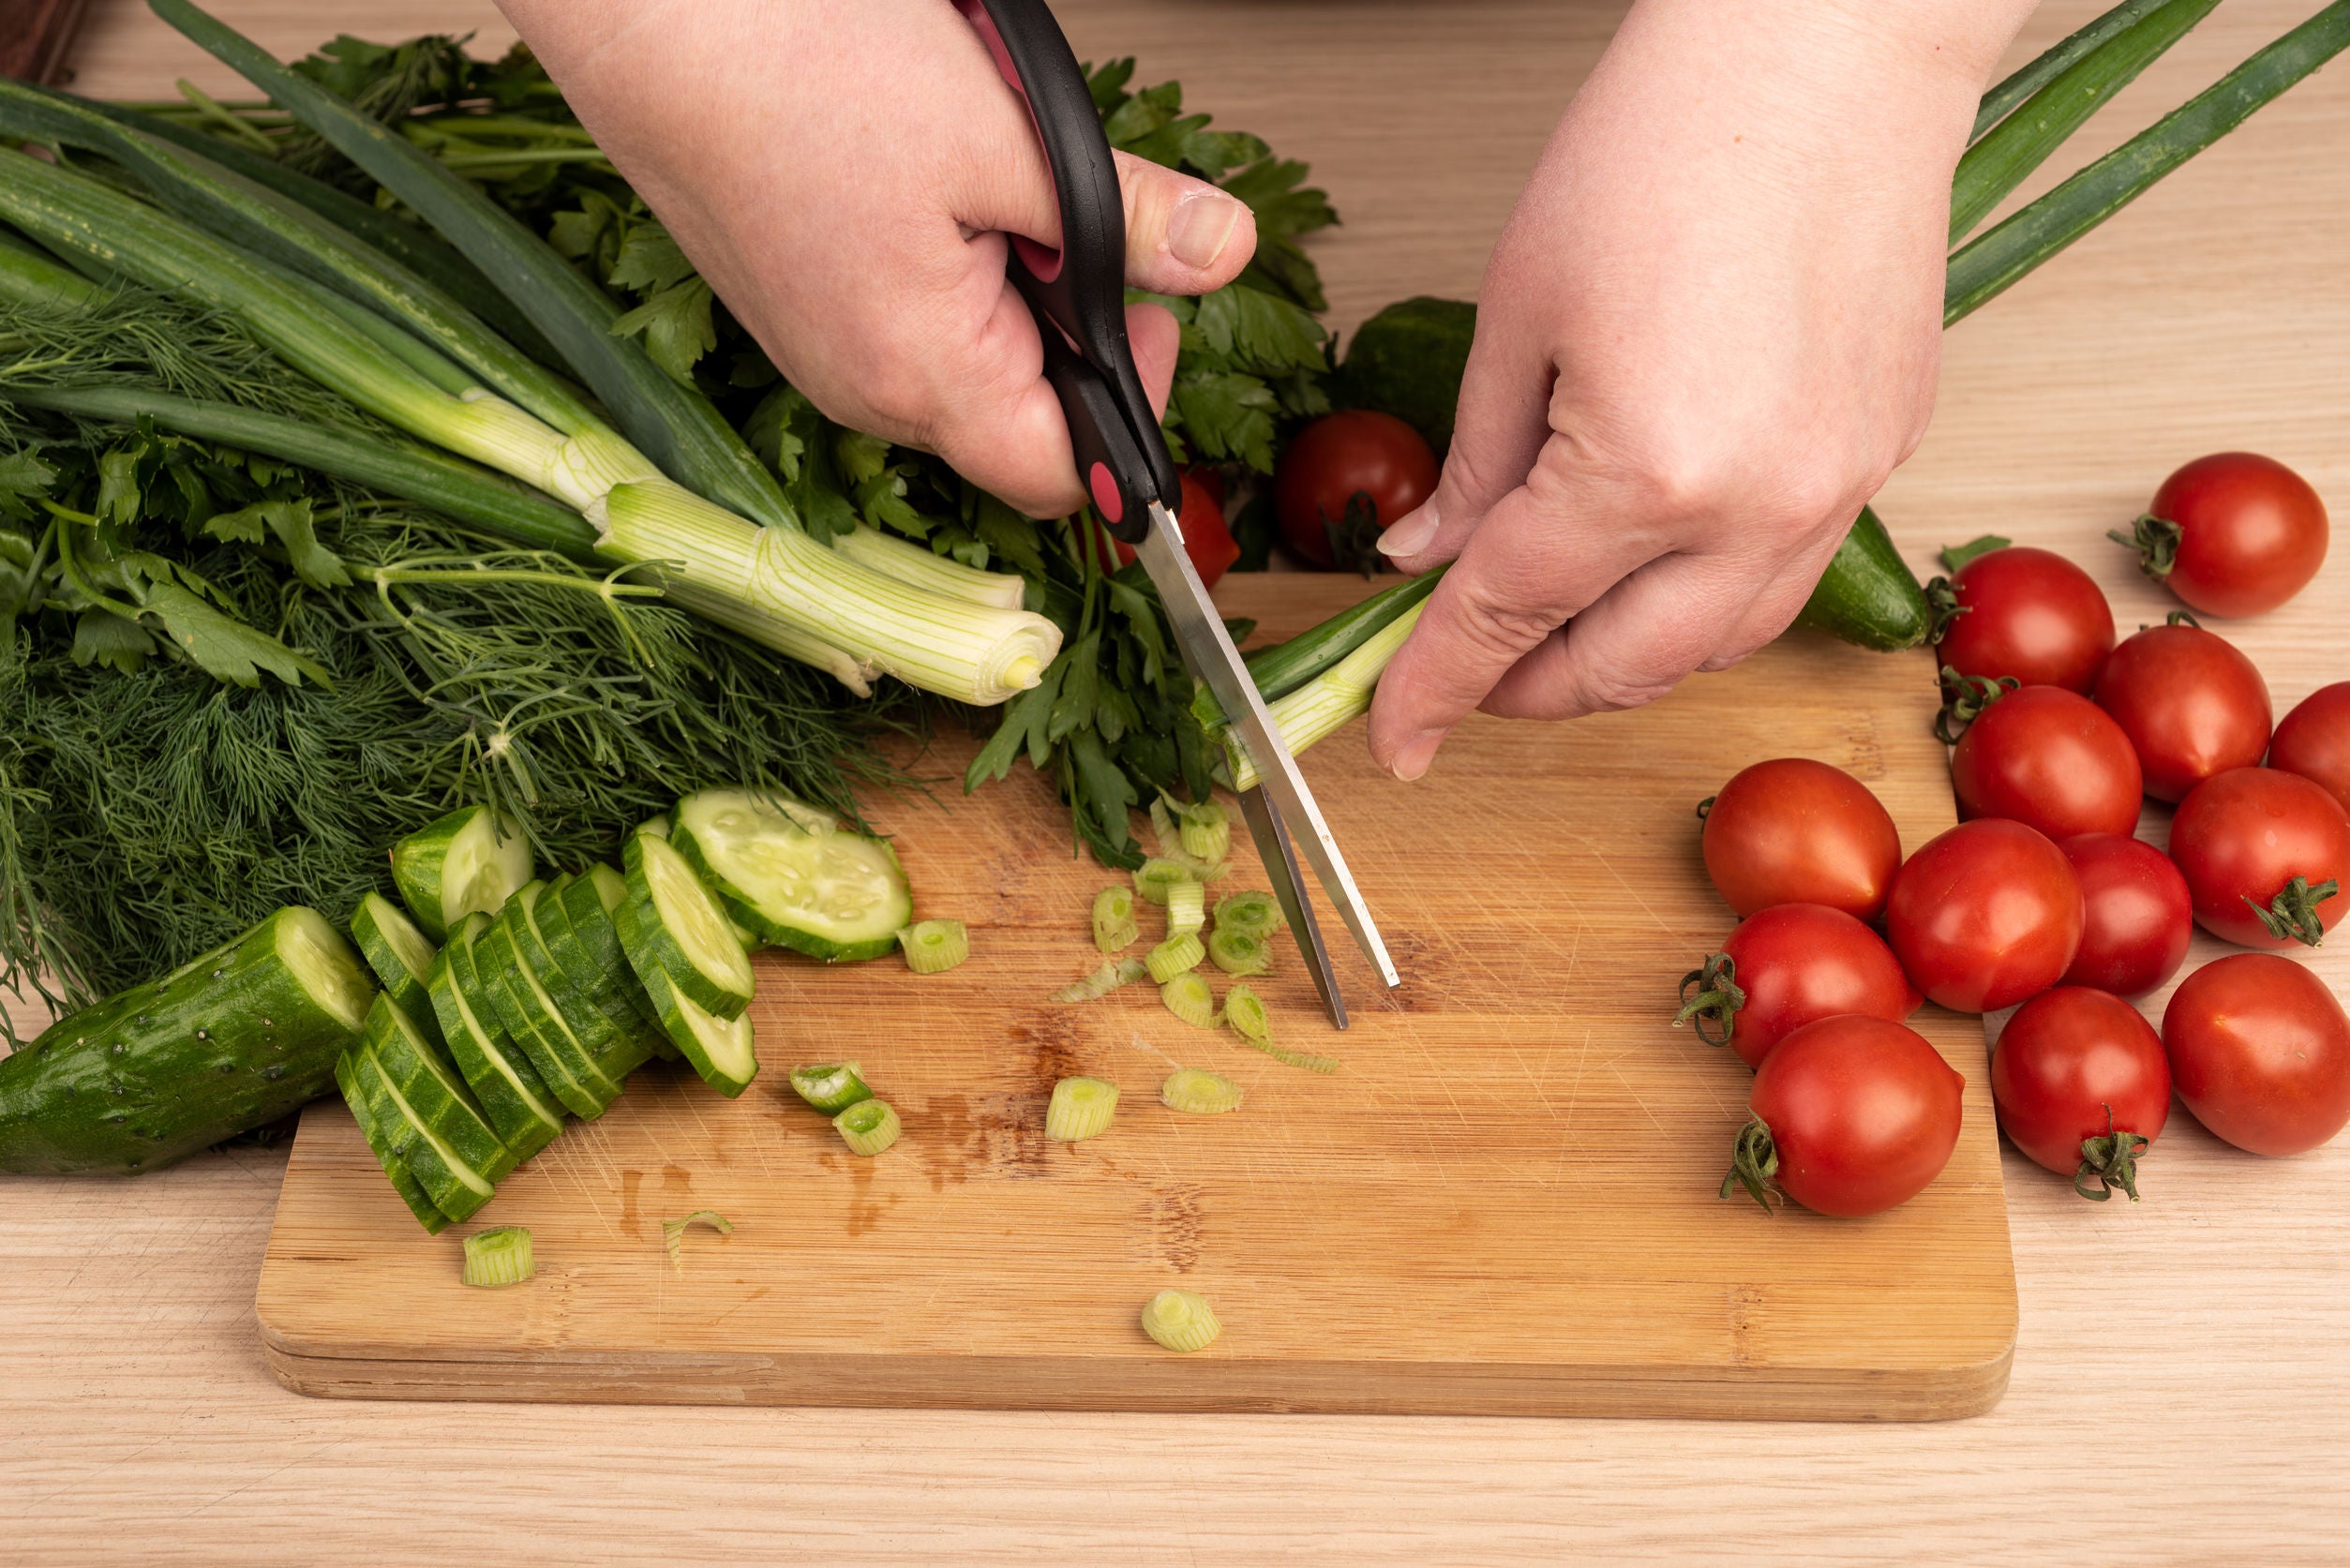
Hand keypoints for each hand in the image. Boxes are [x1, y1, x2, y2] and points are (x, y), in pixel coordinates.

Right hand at [494, 0, 1256, 517]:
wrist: (650, 15)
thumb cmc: (795, 66)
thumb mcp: (1009, 137)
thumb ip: (1126, 220)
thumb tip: (1221, 258)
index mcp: (922, 374)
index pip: (1063, 478)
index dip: (1130, 411)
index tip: (1148, 314)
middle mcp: (863, 391)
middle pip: (1015, 424)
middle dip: (1070, 335)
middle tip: (1068, 226)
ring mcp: (822, 355)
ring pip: (963, 368)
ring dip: (1007, 295)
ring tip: (988, 187)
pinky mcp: (798, 311)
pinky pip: (904, 327)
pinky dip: (946, 272)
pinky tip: (930, 188)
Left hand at [1365, 0, 2037, 780]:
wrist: (1827, 48)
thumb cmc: (1671, 141)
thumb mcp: (1520, 311)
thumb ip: (1474, 464)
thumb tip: (1427, 558)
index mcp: (1648, 473)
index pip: (1507, 620)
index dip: (1432, 689)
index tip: (1392, 739)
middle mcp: (1761, 509)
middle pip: (1619, 669)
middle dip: (1524, 688)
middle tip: (1459, 667)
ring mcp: (1839, 490)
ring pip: (1715, 648)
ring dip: (1620, 658)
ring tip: (1549, 621)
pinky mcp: (1884, 455)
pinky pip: (1784, 579)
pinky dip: (1703, 602)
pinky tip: (1650, 560)